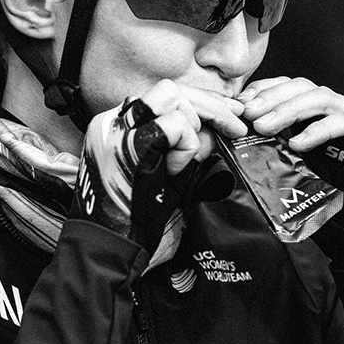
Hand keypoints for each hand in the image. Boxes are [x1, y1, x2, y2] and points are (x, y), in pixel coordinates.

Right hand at [73, 80, 246, 270]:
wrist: (108, 253)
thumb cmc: (136, 226)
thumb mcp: (162, 180)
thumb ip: (181, 154)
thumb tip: (213, 136)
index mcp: (116, 129)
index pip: (163, 98)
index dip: (200, 102)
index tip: (228, 114)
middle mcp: (112, 123)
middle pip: (169, 89)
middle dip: (211, 104)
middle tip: (235, 125)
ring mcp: (116, 132)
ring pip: (170, 95)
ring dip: (196, 123)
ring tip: (195, 156)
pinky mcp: (126, 147)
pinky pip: (172, 125)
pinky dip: (186, 146)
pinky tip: (178, 170)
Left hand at [238, 77, 343, 148]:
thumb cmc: (330, 173)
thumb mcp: (294, 157)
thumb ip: (272, 143)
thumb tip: (240, 136)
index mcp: (313, 105)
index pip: (286, 86)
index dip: (262, 89)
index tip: (241, 103)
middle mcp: (330, 103)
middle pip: (300, 87)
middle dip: (271, 97)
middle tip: (248, 114)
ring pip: (319, 98)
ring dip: (288, 110)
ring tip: (265, 127)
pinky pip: (342, 122)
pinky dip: (317, 130)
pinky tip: (297, 144)